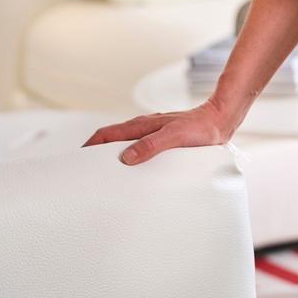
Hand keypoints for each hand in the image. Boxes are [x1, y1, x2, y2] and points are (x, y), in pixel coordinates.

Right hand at [81, 96, 235, 164]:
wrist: (221, 120)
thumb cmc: (201, 127)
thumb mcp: (175, 137)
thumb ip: (152, 145)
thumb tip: (126, 157)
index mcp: (142, 125)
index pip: (106, 134)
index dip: (89, 146)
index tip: (76, 161)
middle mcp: (144, 128)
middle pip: (112, 140)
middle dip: (96, 154)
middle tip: (86, 174)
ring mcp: (152, 134)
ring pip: (125, 145)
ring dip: (113, 157)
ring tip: (105, 177)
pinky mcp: (162, 141)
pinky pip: (139, 150)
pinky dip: (129, 159)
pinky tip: (133, 173)